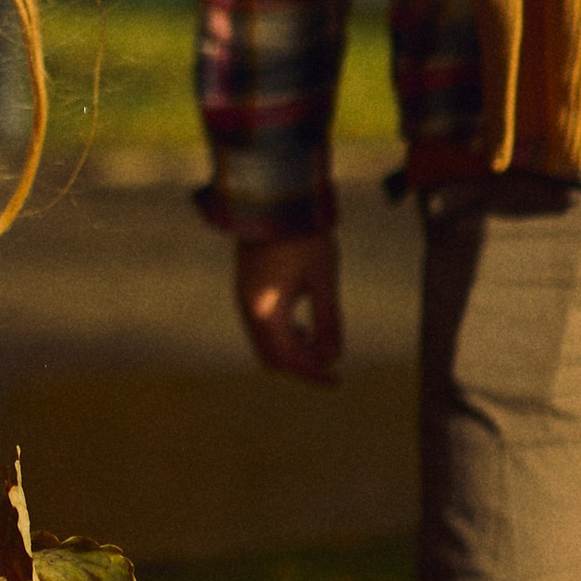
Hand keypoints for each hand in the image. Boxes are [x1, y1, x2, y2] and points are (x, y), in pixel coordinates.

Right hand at [236, 230, 342, 382]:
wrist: (275, 198)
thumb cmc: (304, 236)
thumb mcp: (324, 279)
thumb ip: (329, 321)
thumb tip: (333, 359)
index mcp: (267, 311)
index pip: (289, 359)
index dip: (313, 374)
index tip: (337, 381)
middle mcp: (249, 309)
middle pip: (272, 357)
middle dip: (301, 366)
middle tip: (330, 369)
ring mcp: (244, 298)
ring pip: (265, 343)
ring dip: (291, 351)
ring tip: (318, 343)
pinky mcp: (247, 288)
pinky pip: (261, 326)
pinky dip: (282, 335)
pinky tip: (302, 325)